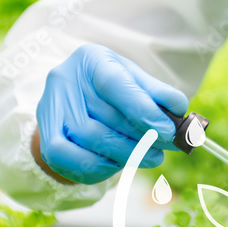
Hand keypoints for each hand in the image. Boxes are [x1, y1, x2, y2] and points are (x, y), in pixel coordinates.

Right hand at [35, 44, 187, 183]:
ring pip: (92, 140)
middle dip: (142, 137)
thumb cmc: (114, 91)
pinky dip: (104, 166)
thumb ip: (159, 95)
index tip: (168, 131)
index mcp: (91, 60)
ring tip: (151, 156)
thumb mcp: (137, 82)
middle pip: (106, 117)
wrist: (77, 103)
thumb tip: (180, 111)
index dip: (143, 110)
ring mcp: (51, 109)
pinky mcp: (47, 138)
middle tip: (166, 147)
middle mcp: (64, 80)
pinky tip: (121, 163)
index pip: (115, 84)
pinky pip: (75, 160)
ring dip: (128, 153)